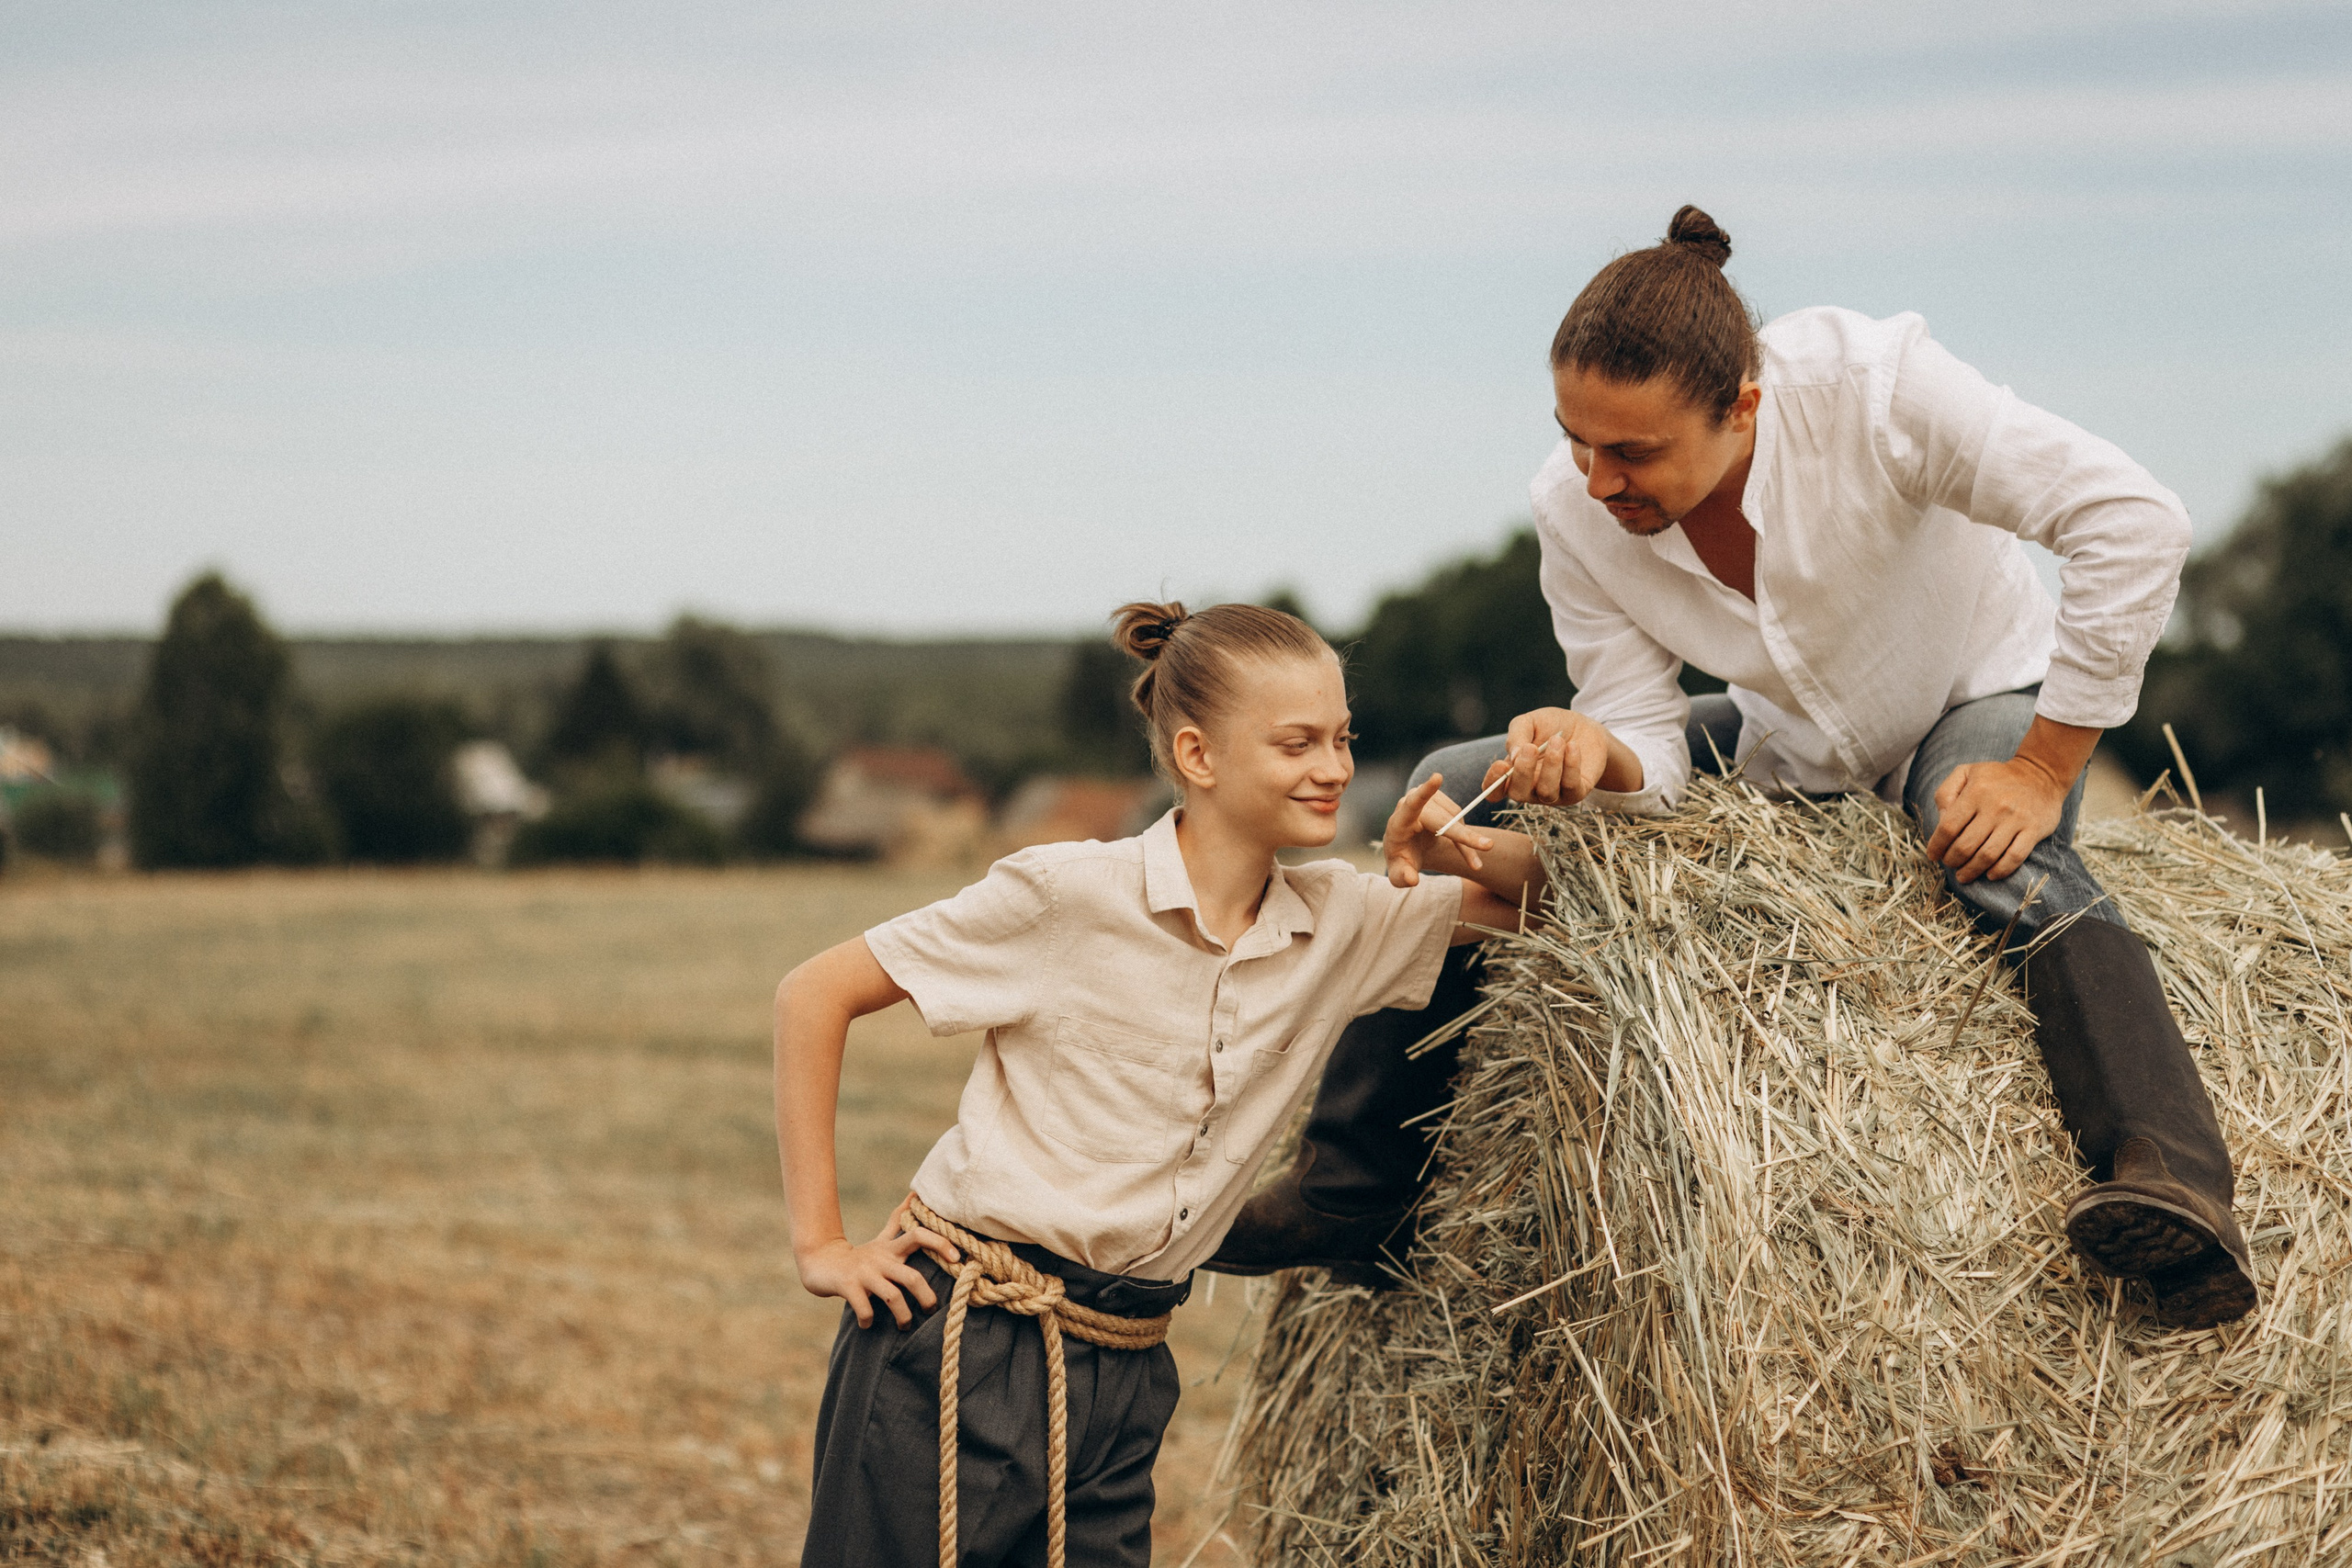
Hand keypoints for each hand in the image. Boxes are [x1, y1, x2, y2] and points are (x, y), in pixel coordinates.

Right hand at [795, 1205, 961, 1328]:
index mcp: (891, 1249)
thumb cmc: (859, 1256)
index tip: (956, 1258)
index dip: (940, 1244)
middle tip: (931, 1310)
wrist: (820, 1261)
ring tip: (904, 1326)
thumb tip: (915, 1195)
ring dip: (902, 1316)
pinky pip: (865, 1308)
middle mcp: (881, 1260)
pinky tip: (868, 1325)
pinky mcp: (848, 1287)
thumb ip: (899, 1220)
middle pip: (911, 1277)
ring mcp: (865, 1274)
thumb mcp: (881, 1239)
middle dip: (926, 1297)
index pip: (919, 1236)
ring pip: (892, 1297)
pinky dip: (869, 1320)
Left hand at [1384, 773, 1495, 887]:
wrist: (1408, 846)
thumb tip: (1412, 879)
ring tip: (1472, 863)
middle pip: (1444, 820)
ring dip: (1467, 843)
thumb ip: (1402, 878)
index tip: (1437, 777)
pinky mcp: (1440, 799)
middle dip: (1466, 836)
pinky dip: (1467, 837)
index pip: (1412, 804)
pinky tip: (1465, 850)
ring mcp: (1427, 800)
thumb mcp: (1399, 875)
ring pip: (1456, 820)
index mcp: (1399, 822)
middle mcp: (1412, 806)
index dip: (1425, 791)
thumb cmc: (1402, 860)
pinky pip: (1461, 818)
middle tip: (1488, 846)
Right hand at [1499, 708, 1612, 805]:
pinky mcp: (1575, 793)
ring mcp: (1553, 794)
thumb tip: (1513, 756)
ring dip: (1551, 765)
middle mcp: (1530, 788)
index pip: (1495, 790)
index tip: (1501, 764)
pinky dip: (1571, 765)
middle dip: (1523, 771)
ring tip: (1557, 740)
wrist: (1586, 727)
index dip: (1493, 783)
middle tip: (1531, 748)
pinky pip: (1570, 786)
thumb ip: (1517, 735)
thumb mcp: (1530, 722)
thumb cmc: (1553, 727)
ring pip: (1546, 792)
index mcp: (1513, 774)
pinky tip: (1572, 746)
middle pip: (1518, 794)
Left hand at [1926, 757, 2067, 884]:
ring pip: (1988, 855)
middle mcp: (1995, 807)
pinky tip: (1990, 874)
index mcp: (1975, 792)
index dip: (1937, 845)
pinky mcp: (2033, 830)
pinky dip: (2000, 871)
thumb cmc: (1996, 777)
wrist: (2041, 774)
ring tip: (1964, 875)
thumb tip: (1941, 820)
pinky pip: (2014, 857)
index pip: (1949, 827)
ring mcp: (2016, 820)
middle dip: (1953, 860)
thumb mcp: (1966, 773)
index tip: (1933, 855)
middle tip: (1950, 864)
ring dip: (1972, 870)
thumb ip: (1946, 793)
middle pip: (1966, 845)